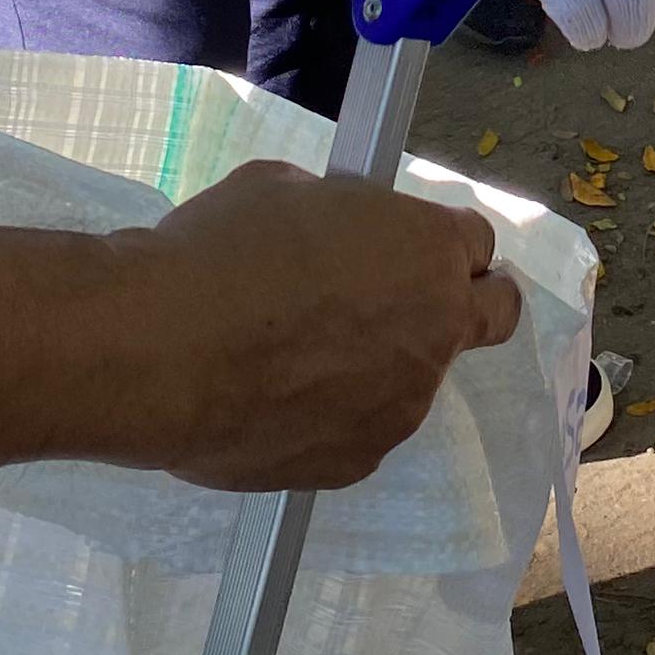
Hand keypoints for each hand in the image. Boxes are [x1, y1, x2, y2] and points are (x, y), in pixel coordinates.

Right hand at [111, 162, 525, 490]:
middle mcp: (436, 334)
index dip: (440, 241)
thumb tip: (329, 238)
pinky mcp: (353, 463)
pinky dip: (330, 414)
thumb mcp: (284, 191)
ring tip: (292, 356)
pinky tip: (270, 400)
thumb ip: (335, 219)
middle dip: (465, 302)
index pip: (476, 242)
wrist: (161, 351)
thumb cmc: (221, 252)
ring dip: (378, 363)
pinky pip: (358, 429)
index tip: (409, 246)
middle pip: (493, 315)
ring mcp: (399, 408)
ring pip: (412, 379)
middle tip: (405, 298)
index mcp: (429, 252)